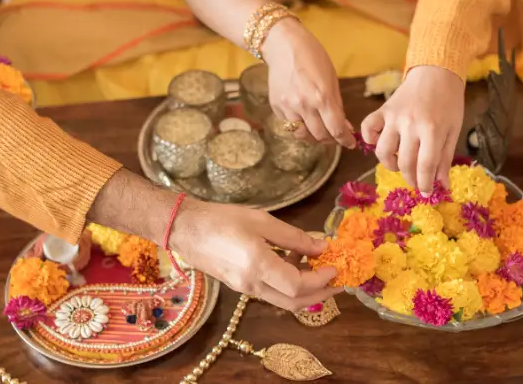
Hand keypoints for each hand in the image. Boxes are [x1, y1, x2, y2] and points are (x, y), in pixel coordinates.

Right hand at [169, 199, 339, 310]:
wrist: (184, 229)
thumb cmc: (221, 219)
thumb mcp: (261, 220)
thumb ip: (293, 236)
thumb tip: (321, 247)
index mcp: (258, 266)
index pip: (298, 286)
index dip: (321, 280)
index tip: (335, 267)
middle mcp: (252, 284)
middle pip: (295, 303)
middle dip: (321, 295)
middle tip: (338, 282)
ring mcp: (245, 289)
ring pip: (283, 301)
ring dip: (306, 291)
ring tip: (320, 271)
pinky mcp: (239, 286)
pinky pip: (271, 292)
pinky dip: (289, 285)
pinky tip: (294, 264)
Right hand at [263, 19, 355, 148]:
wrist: (283, 45)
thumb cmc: (312, 57)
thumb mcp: (331, 79)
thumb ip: (336, 105)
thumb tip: (344, 126)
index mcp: (322, 97)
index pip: (336, 129)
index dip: (346, 140)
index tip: (351, 143)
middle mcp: (304, 106)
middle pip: (320, 136)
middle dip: (331, 139)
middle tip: (336, 136)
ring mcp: (287, 108)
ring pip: (302, 135)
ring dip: (313, 136)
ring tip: (320, 130)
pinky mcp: (276, 107)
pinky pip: (289, 125)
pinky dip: (299, 126)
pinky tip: (304, 118)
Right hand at [361, 65, 464, 192]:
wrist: (436, 73)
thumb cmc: (448, 103)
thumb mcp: (453, 130)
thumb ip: (445, 158)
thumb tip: (442, 185)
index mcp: (433, 130)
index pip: (425, 166)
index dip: (425, 184)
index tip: (426, 193)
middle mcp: (411, 124)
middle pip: (404, 162)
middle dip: (410, 178)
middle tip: (415, 182)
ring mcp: (394, 117)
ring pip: (382, 150)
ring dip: (389, 164)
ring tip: (398, 164)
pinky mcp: (383, 110)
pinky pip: (368, 128)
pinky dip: (369, 139)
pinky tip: (378, 143)